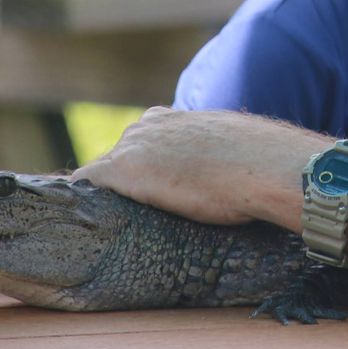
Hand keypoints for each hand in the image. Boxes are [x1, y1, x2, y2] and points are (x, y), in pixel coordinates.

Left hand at [72, 106, 324, 226]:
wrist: (266, 166)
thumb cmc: (262, 164)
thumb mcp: (232, 153)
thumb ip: (214, 161)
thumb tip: (227, 183)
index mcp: (174, 120)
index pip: (140, 146)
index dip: (141, 176)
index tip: (144, 201)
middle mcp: (148, 125)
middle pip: (116, 159)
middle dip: (119, 188)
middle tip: (125, 222)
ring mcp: (133, 145)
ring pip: (99, 174)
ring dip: (101, 197)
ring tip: (99, 228)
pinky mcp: (123, 169)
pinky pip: (85, 184)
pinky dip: (81, 204)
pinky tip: (82, 227)